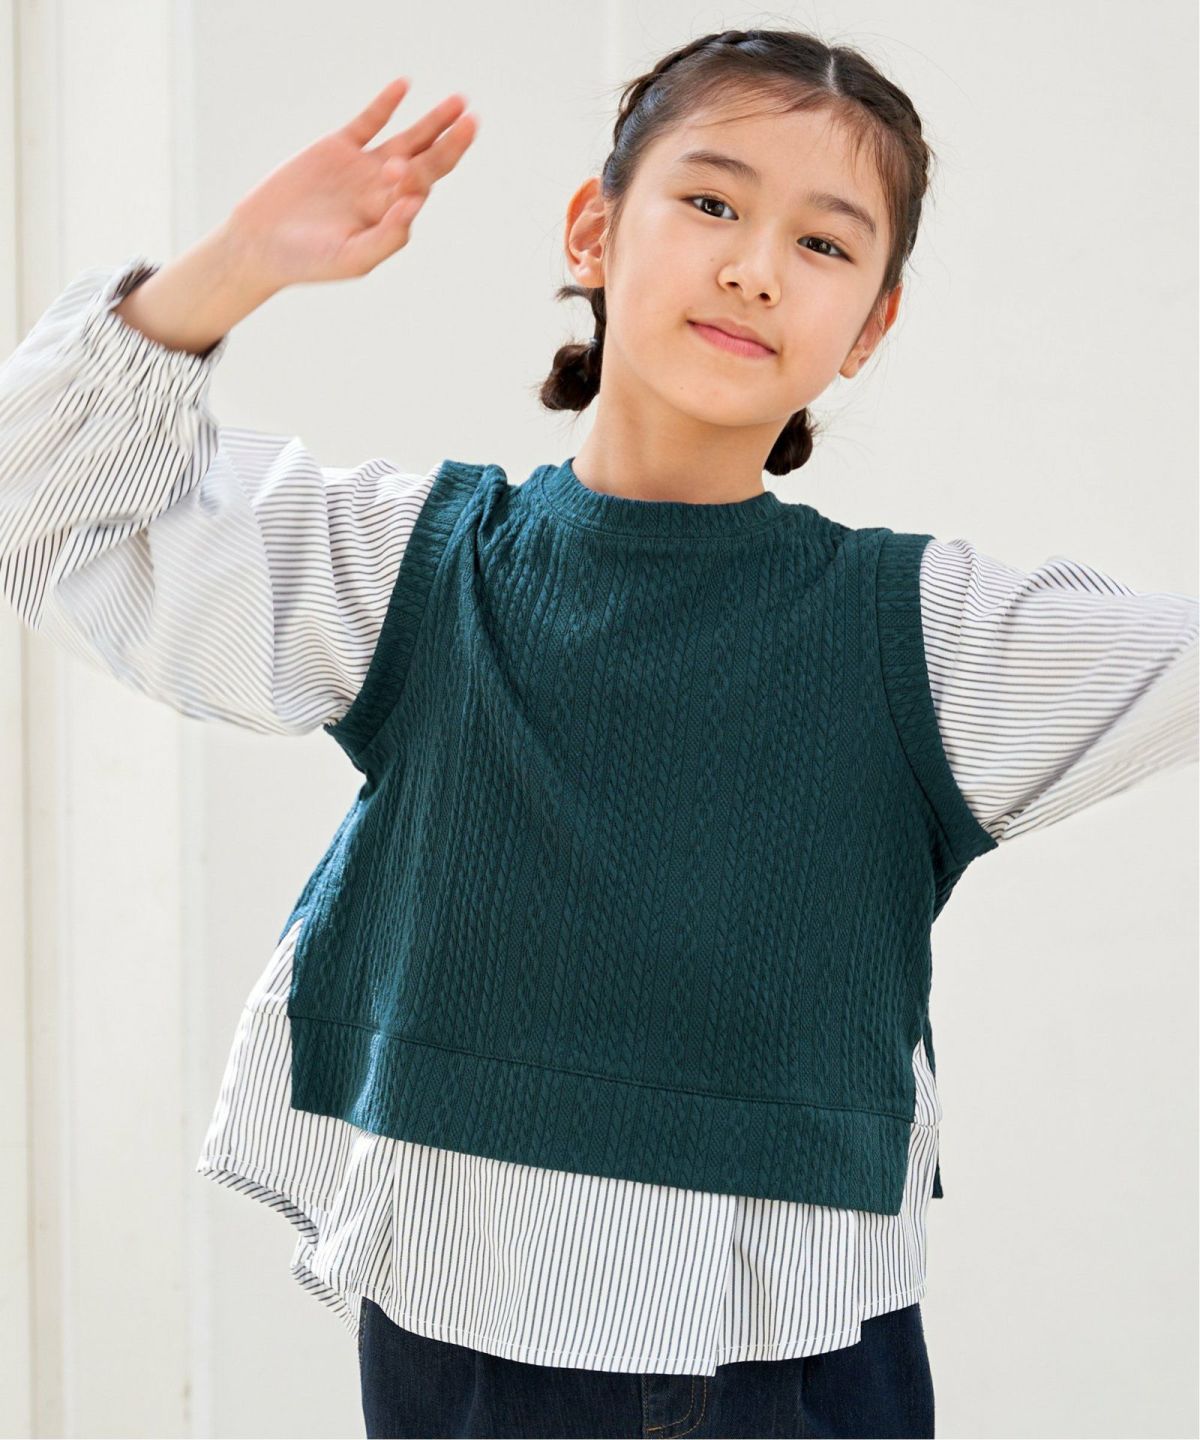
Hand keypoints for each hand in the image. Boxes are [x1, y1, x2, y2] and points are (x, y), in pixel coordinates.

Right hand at [224, 77, 478, 289]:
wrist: (261, 244)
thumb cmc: (309, 261)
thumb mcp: (353, 258)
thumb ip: (389, 236)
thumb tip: (417, 203)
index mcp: (391, 217)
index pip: (421, 189)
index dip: (420, 175)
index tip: (397, 171)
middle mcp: (383, 191)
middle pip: (427, 162)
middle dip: (451, 143)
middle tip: (472, 120)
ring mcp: (362, 167)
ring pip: (407, 139)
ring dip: (433, 122)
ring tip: (459, 103)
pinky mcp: (337, 148)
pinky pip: (368, 121)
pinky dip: (385, 104)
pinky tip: (403, 86)